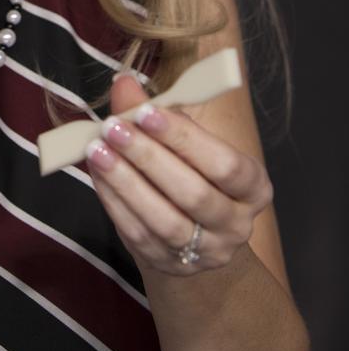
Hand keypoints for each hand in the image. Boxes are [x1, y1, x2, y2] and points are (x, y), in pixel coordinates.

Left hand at [85, 73, 273, 276]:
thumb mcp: (188, 141)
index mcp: (253, 187)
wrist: (196, 233)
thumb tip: (124, 85)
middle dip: (148, 157)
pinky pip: (138, 234)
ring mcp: (205, 251)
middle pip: (193, 194)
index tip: (145, 111)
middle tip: (113, 127)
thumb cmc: (195, 171)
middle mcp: (236, 224)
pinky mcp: (170, 265)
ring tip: (97, 150)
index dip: (184, 138)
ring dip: (126, 182)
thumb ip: (160, 113)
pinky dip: (114, 201)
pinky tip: (97, 174)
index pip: (224, 164)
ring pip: (164, 220)